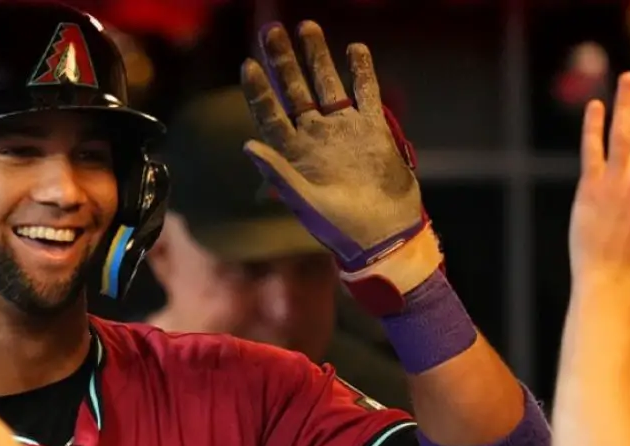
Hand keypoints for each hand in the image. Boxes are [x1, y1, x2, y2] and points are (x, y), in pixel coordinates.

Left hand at [240, 22, 438, 315]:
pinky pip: (366, 93)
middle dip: (283, 61)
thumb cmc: (338, 226)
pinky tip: (354, 49)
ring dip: (317, 57)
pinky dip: (362, 71)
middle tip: (270, 31)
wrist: (382, 235)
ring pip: (327, 84)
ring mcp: (343, 130)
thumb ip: (278, 173)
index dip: (258, 91)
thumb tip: (247, 145)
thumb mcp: (303, 202)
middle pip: (294, 90)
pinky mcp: (372, 130)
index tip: (248, 64)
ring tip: (307, 26)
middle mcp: (315, 136)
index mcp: (293, 153)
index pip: (269, 114)